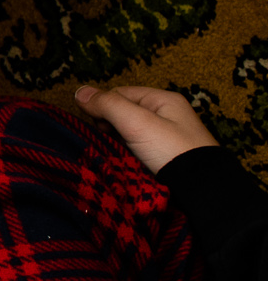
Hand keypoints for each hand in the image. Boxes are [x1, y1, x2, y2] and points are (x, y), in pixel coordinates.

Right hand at [75, 84, 218, 173]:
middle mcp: (166, 115)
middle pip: (123, 113)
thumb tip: (78, 91)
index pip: (120, 93)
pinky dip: (127, 154)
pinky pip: (136, 149)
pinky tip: (125, 162)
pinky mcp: (164, 157)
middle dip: (109, 126)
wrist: (201, 189)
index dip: (103, 107)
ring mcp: (165, 137)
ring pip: (128, 132)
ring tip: (116, 155)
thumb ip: (107, 105)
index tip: (100, 127)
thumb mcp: (137, 122)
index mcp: (163, 100)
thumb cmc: (172, 151)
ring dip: (117, 142)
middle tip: (109, 141)